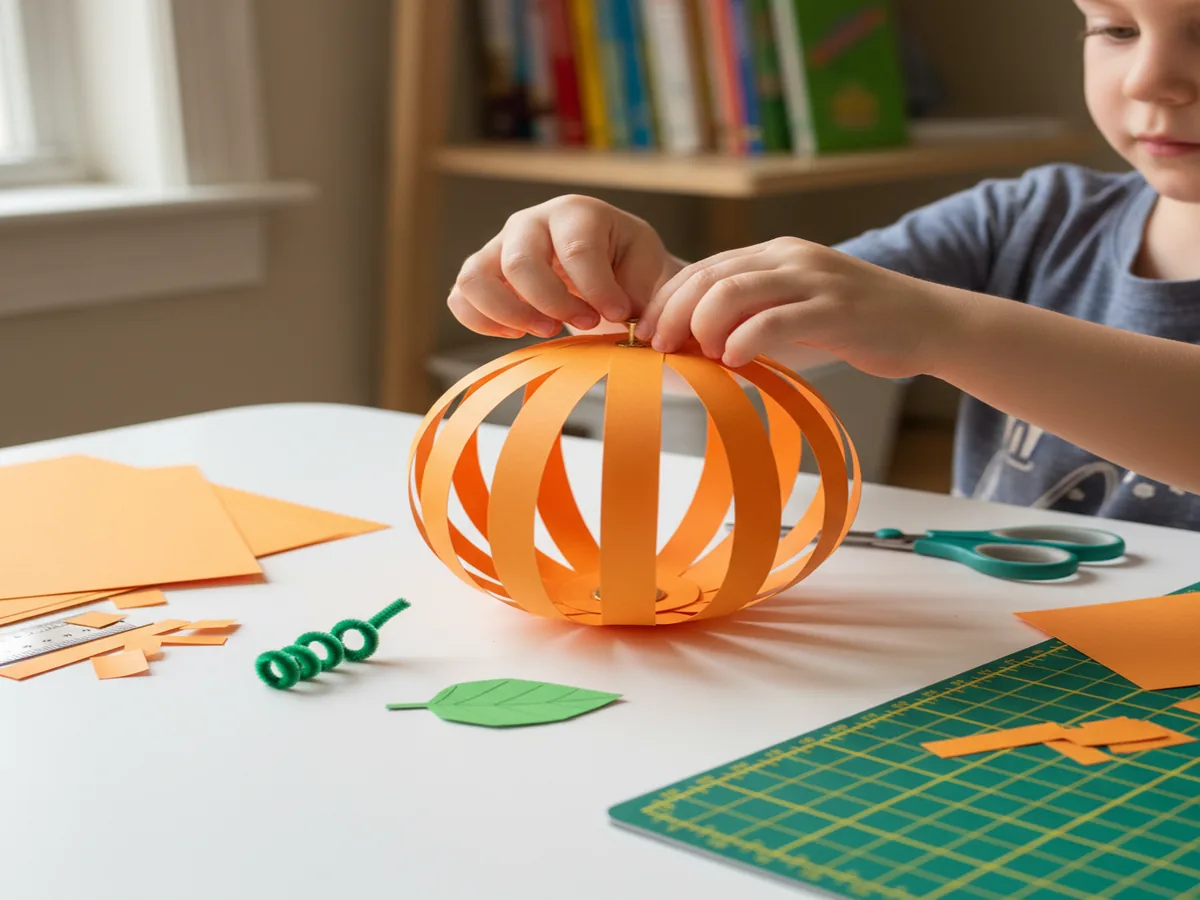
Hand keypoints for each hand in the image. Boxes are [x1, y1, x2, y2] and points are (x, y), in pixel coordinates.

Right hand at [448, 195, 684, 338]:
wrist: (610, 269)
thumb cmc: (629, 267)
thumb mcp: (647, 269)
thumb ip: (640, 290)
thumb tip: (626, 320)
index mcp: (576, 212)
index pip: (576, 248)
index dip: (597, 289)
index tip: (619, 316)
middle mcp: (530, 223)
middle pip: (520, 262)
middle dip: (553, 303)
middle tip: (586, 325)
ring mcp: (499, 247)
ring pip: (475, 278)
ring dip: (510, 314)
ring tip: (548, 331)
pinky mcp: (482, 274)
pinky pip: (460, 298)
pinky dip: (482, 322)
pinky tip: (519, 334)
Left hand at [636, 237, 951, 377]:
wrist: (926, 322)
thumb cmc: (853, 325)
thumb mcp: (794, 312)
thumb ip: (751, 319)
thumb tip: (694, 349)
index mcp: (774, 254)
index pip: (703, 269)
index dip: (667, 301)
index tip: (646, 334)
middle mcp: (789, 258)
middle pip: (709, 278)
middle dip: (673, 316)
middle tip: (660, 350)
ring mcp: (813, 280)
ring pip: (733, 292)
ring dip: (703, 327)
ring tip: (700, 356)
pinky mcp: (834, 309)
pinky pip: (774, 321)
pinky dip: (744, 342)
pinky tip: (735, 361)